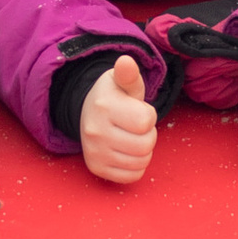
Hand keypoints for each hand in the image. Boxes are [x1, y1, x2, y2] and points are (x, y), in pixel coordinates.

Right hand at [80, 54, 157, 184]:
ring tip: (131, 137)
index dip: (148, 116)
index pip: (146, 121)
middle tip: (136, 127)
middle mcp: (95, 131)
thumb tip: (126, 62)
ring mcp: (94, 152)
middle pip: (146, 144)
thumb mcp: (122, 82)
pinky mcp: (97, 168)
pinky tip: (126, 152)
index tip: (137, 110)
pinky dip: (136, 166)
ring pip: (141, 162)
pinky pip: (133, 176)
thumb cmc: (114, 97)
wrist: (88, 113)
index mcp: (104, 106)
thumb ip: (129, 74)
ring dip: (143, 151)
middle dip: (148, 135)